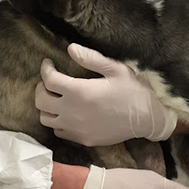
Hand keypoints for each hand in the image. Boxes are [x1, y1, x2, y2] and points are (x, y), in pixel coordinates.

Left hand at [35, 43, 176, 145]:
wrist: (146, 120)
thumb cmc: (133, 91)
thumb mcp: (115, 69)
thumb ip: (91, 58)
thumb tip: (71, 48)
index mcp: (79, 91)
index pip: (49, 80)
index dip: (45, 69)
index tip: (49, 63)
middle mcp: (72, 111)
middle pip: (41, 101)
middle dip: (41, 88)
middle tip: (50, 81)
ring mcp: (76, 128)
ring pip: (46, 118)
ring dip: (47, 106)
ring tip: (57, 98)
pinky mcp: (82, 139)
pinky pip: (59, 131)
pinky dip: (58, 121)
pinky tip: (68, 113)